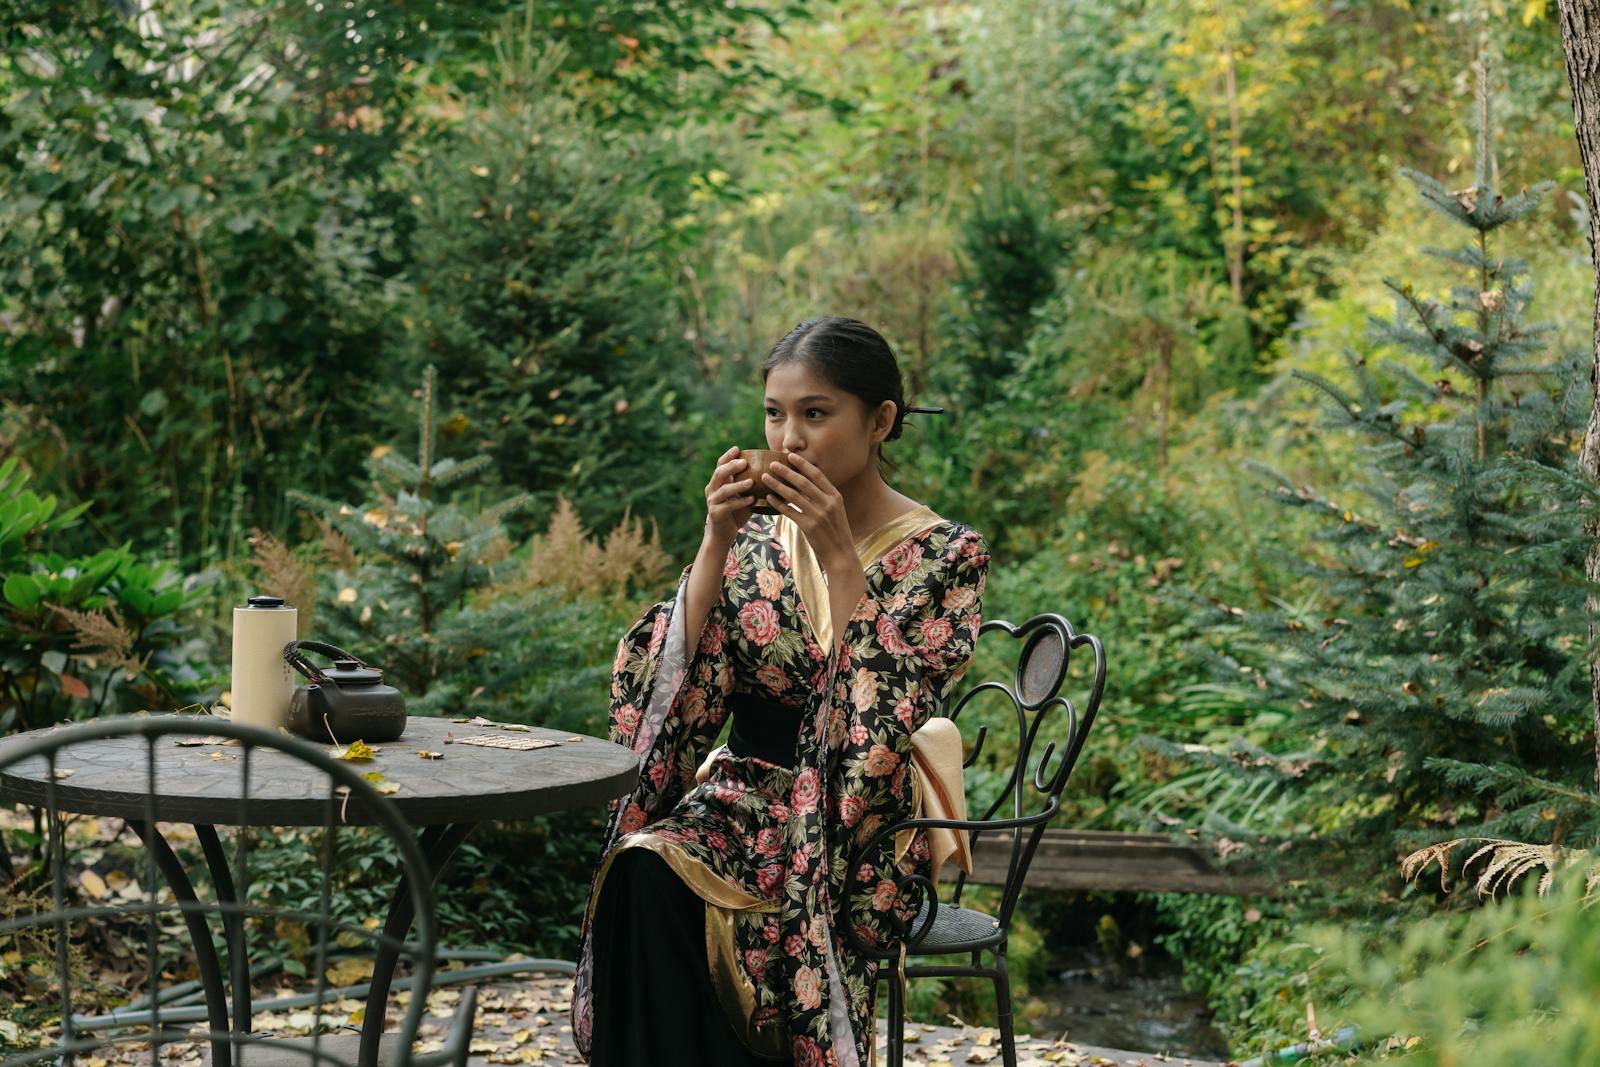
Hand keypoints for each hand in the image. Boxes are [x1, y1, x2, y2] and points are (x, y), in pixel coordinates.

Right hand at [704, 446, 754, 543]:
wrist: (722, 534)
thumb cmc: (735, 512)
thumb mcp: (741, 496)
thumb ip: (749, 484)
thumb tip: (773, 474)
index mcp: (717, 483)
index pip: (720, 465)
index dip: (727, 456)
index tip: (737, 449)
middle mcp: (712, 490)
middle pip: (719, 473)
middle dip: (731, 467)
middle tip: (744, 462)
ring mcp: (713, 502)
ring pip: (724, 490)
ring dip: (738, 485)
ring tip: (751, 482)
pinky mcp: (716, 514)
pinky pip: (729, 506)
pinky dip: (741, 502)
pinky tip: (752, 500)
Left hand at [762, 452, 855, 572]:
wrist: (840, 554)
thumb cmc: (836, 531)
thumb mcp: (836, 510)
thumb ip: (824, 496)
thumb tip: (807, 483)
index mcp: (835, 496)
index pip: (817, 475)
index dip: (803, 465)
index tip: (790, 456)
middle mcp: (828, 503)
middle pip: (803, 483)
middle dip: (786, 471)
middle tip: (773, 463)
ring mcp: (818, 515)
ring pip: (793, 496)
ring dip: (777, 485)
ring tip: (765, 477)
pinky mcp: (809, 527)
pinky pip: (789, 512)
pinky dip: (778, 504)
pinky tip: (769, 498)